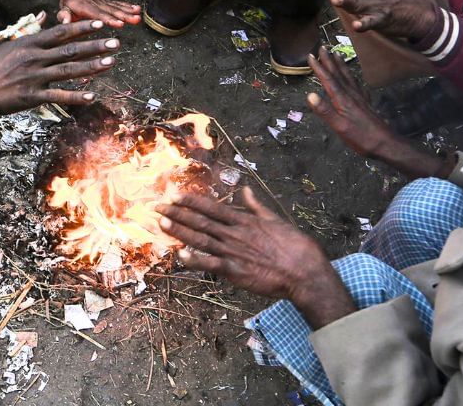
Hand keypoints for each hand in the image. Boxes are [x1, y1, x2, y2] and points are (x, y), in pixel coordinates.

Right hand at [0, 20, 119, 130]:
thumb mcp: (5, 45)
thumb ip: (27, 31)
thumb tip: (41, 14)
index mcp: (28, 44)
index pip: (60, 32)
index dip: (81, 28)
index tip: (99, 24)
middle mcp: (34, 58)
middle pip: (70, 50)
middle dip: (95, 45)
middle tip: (116, 42)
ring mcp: (34, 78)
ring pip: (69, 70)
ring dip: (93, 66)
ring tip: (112, 62)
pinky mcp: (33, 97)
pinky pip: (58, 96)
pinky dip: (76, 96)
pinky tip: (92, 95)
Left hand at [57, 0, 141, 27]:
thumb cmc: (69, 1)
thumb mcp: (63, 8)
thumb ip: (64, 15)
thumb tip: (65, 21)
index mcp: (84, 6)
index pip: (97, 13)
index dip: (109, 19)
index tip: (119, 23)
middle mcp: (96, 3)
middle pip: (111, 10)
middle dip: (124, 16)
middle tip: (134, 20)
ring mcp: (103, 1)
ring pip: (117, 7)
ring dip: (129, 12)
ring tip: (138, 16)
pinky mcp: (107, 1)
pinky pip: (118, 3)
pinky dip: (128, 6)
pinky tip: (137, 9)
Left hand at [158, 188, 355, 328]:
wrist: (304, 272)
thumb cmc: (294, 247)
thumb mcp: (275, 219)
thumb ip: (256, 206)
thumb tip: (246, 190)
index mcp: (244, 221)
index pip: (212, 208)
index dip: (190, 201)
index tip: (174, 195)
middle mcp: (235, 234)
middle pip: (200, 221)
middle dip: (177, 213)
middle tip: (157, 207)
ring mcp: (233, 252)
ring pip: (200, 239)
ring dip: (179, 231)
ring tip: (162, 222)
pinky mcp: (234, 272)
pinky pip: (209, 265)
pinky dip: (194, 260)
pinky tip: (179, 255)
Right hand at [306, 46, 399, 159]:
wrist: (385, 144)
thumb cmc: (361, 138)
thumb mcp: (339, 127)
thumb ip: (325, 111)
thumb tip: (310, 95)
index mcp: (342, 100)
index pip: (328, 80)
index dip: (319, 68)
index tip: (310, 55)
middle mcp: (351, 95)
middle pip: (338, 75)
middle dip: (329, 61)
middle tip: (323, 47)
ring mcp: (360, 99)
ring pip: (348, 77)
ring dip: (341, 66)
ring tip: (337, 55)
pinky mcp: (366, 104)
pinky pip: (357, 85)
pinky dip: (353, 78)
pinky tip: (354, 78)